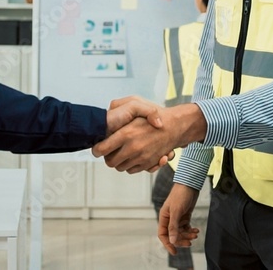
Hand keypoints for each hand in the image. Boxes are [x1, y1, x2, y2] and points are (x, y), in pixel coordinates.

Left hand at [92, 103, 206, 172]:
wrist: (176, 125)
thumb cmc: (155, 113)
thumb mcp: (136, 104)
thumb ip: (118, 107)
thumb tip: (108, 125)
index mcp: (126, 134)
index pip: (102, 149)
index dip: (96, 150)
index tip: (97, 148)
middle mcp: (132, 148)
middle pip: (110, 162)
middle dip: (108, 157)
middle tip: (109, 150)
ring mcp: (141, 158)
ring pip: (120, 167)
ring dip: (119, 161)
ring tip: (121, 151)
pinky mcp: (148, 164)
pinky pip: (132, 170)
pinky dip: (130, 165)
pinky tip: (132, 155)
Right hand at [158, 183, 199, 253]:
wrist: (190, 184)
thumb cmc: (180, 195)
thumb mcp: (176, 211)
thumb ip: (174, 227)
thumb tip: (172, 241)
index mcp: (164, 217)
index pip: (162, 234)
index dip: (167, 244)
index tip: (175, 252)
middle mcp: (170, 219)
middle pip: (173, 235)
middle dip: (181, 240)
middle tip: (190, 243)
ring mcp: (178, 218)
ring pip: (181, 232)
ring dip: (188, 235)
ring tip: (195, 234)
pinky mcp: (185, 216)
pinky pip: (186, 227)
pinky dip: (191, 230)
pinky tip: (196, 230)